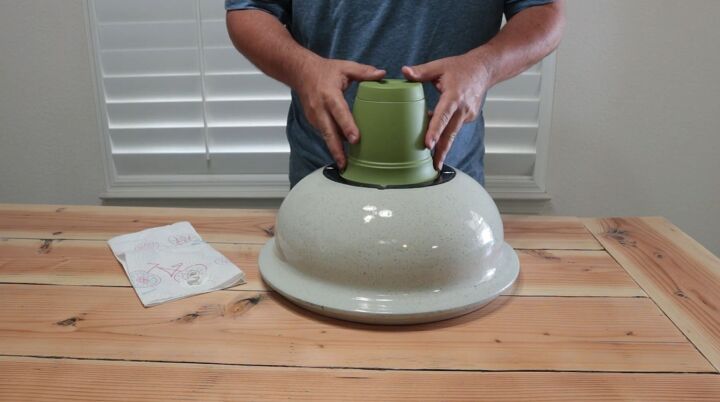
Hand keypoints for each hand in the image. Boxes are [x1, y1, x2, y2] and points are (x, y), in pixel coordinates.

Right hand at [294, 56, 385, 168]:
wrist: (301, 73)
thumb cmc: (324, 71)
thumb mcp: (345, 67)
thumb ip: (363, 71)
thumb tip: (382, 74)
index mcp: (329, 95)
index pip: (339, 112)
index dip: (347, 126)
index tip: (355, 139)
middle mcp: (320, 108)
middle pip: (329, 132)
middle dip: (337, 149)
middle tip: (345, 164)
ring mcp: (315, 117)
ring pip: (326, 136)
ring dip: (334, 150)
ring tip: (344, 164)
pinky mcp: (314, 121)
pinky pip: (325, 134)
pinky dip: (332, 143)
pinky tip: (341, 153)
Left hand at [402, 53, 491, 169]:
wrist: (484, 70)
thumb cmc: (461, 68)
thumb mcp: (439, 66)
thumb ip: (421, 71)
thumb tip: (404, 72)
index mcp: (454, 96)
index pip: (443, 116)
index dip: (435, 130)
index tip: (428, 144)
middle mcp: (462, 108)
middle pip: (450, 133)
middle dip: (442, 150)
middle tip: (435, 165)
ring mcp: (467, 114)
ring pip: (453, 133)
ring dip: (443, 146)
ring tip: (435, 161)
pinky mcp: (469, 118)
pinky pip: (455, 128)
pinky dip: (446, 133)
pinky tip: (437, 138)